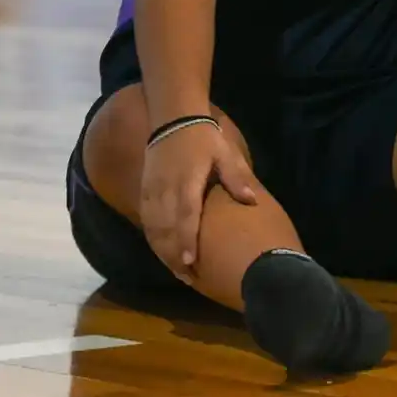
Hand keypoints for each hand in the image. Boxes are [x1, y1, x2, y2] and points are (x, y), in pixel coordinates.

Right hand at [139, 122, 258, 281]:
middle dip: (174, 256)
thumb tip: (252, 200)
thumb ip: (236, 177)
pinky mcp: (144, 191)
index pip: (184, 216)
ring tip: (178, 272)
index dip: (186, 241)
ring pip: (153, 229)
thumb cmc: (204, 137)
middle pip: (166, 230)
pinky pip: (146, 221)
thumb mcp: (225, 153)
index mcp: (186, 182)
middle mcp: (165, 191)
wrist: (172, 119)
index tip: (190, 262)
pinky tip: (162, 252)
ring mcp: (152, 192)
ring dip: (163, 252)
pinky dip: (152, 239)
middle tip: (187, 277)